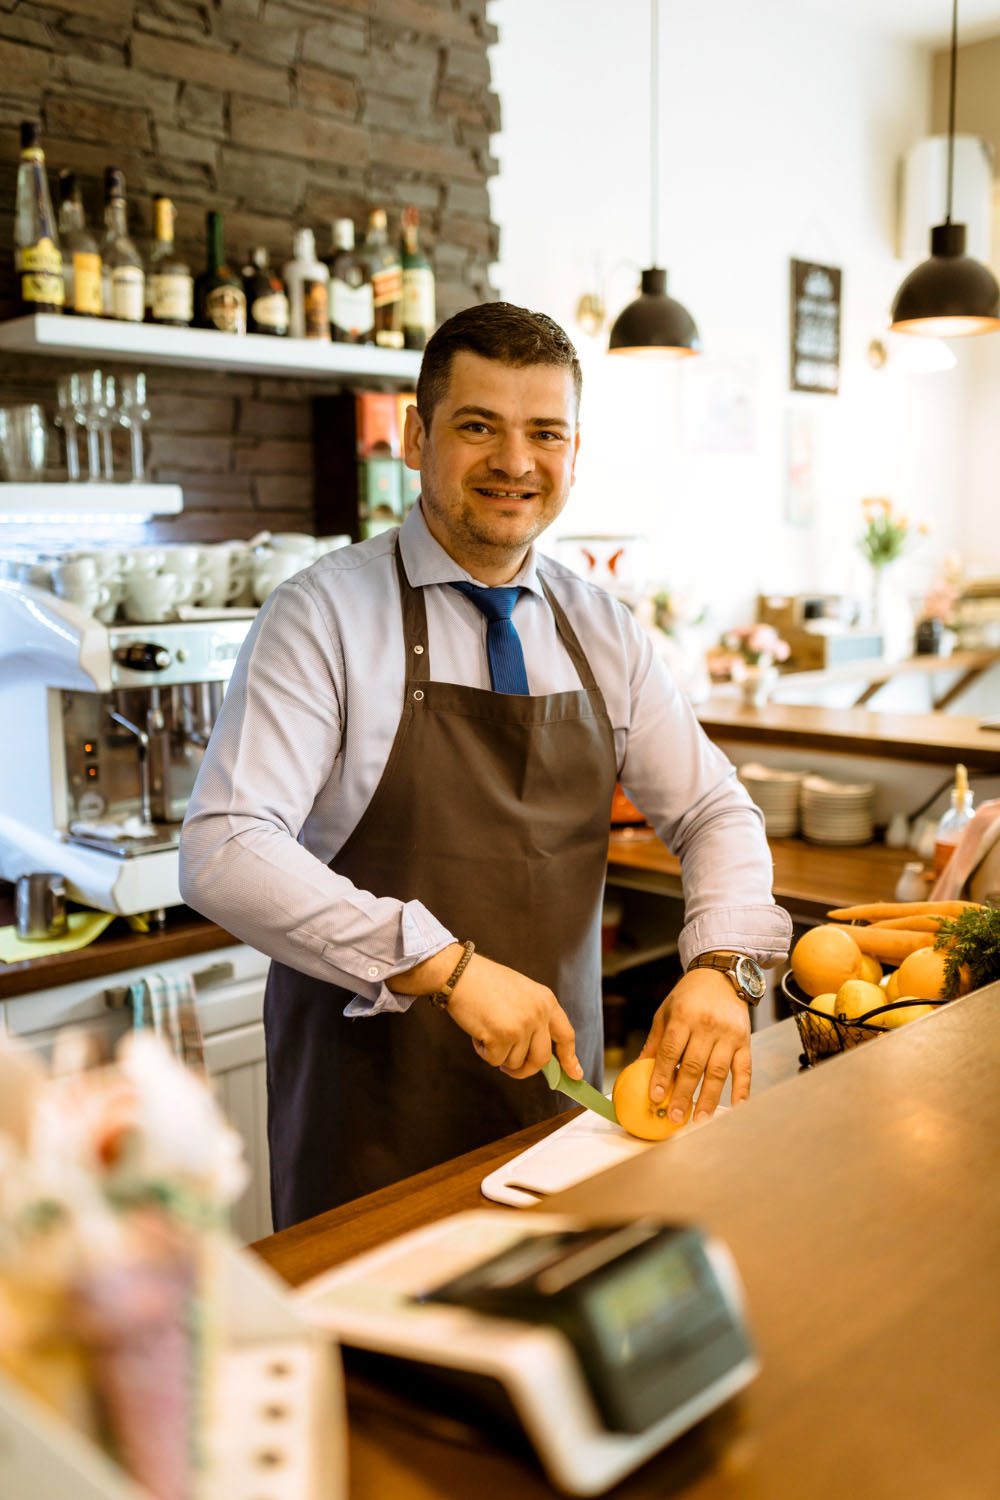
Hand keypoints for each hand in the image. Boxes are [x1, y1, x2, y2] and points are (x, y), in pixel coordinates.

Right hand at [446, 954, 581, 1080]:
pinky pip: (495, 1060)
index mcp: (546, 1000)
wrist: (459, 973)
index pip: (566, 1035)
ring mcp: (522, 1025)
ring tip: (486, 1031)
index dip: (570, 1058)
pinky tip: (478, 1032)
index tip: (574, 1074)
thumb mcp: (521, 993)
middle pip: (541, 1059)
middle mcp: (538, 1013)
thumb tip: (538, 1055)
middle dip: (525, 1069)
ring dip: (498, 1054)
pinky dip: (484, 1052)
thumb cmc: (485, 982)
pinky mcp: (502, 1036)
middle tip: (509, 1068)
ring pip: (515, 1062)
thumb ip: (534, 1018)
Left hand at [639, 970, 751, 1122]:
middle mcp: (707, 1026)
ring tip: (700, 1120)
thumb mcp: (666, 1013)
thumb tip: (636, 1070)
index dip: (661, 1075)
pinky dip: (742, 1089)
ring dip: (709, 1098)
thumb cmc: (689, 997)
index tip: (655, 1097)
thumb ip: (655, 1042)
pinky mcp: (745, 1041)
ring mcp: (728, 1034)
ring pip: (718, 1071)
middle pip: (694, 1065)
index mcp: (684, 1017)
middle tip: (675, 1117)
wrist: (721, 976)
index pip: (670, 1050)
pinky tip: (735, 1107)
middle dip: (684, 1094)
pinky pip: (744, 1069)